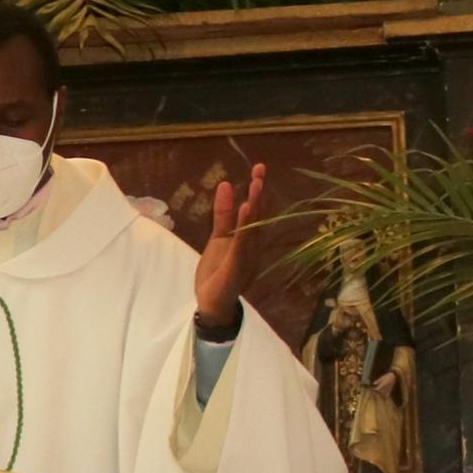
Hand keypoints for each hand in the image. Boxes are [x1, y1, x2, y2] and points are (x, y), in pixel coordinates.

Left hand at [194, 163, 269, 336]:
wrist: (213, 304)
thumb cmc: (218, 271)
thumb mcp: (218, 238)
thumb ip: (223, 214)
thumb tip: (226, 185)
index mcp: (248, 238)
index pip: (255, 210)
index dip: (257, 189)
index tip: (259, 168)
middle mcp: (252, 246)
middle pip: (258, 215)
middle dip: (259, 192)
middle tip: (260, 168)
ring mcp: (246, 256)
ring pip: (253, 227)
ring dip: (255, 205)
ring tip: (256, 183)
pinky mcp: (236, 266)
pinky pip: (241, 243)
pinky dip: (245, 226)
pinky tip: (246, 210)